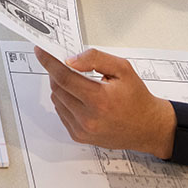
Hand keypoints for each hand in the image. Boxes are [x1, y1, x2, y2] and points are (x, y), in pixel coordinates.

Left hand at [34, 47, 175, 157]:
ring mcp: (82, 130)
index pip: (64, 77)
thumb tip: (71, 60)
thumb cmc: (137, 98)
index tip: (40, 51)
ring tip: (81, 84)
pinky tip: (81, 98)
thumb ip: (95, 59)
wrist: (148, 127)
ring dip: (61, 87)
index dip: (49, 62)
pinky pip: (62, 112)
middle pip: (57, 88)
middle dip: (57, 72)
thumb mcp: (122, 69)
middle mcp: (88, 118)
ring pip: (57, 100)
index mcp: (99, 100)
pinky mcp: (79, 136)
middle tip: (67, 65)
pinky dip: (65, 101)